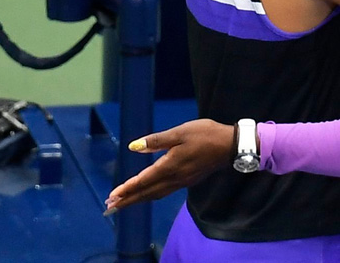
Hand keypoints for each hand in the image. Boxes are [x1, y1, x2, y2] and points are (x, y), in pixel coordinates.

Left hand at [103, 118, 232, 213]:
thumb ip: (156, 141)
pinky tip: (148, 193)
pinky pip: (164, 192)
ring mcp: (182, 181)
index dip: (126, 189)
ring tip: (124, 203)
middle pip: (146, 193)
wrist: (230, 145)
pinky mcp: (187, 180)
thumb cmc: (205, 135)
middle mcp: (174, 178)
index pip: (143, 181)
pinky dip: (151, 195)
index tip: (112, 196)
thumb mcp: (179, 132)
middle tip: (110, 206)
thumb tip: (134, 147)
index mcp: (169, 166)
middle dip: (128, 200)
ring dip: (138, 199)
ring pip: (155, 194)